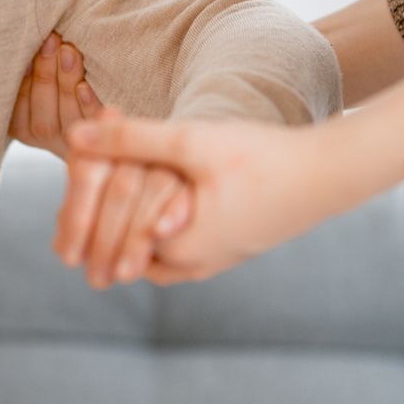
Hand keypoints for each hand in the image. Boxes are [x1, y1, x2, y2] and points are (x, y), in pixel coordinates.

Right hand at [9, 32, 103, 156]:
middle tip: (52, 40)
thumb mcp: (38, 79)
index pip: (17, 101)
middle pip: (41, 107)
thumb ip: (31, 64)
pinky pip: (91, 122)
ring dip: (66, 82)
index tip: (29, 43)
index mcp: (21, 123)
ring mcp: (71, 141)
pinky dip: (87, 104)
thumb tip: (29, 32)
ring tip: (69, 52)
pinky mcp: (98, 140)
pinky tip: (85, 86)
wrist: (101, 123)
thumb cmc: (59, 80)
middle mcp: (42, 135)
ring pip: (65, 115)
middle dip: (45, 72)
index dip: (23, 73)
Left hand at [65, 108, 350, 283]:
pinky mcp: (224, 249)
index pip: (105, 230)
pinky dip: (154, 216)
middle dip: (100, 204)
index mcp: (174, 248)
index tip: (76, 159)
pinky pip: (171, 239)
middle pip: (122, 240)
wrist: (329, 175)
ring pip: (145, 243)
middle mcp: (188, 266)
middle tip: (86, 165)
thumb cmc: (262, 158)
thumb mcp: (192, 142)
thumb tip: (74, 137)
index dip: (84, 193)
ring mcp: (208, 262)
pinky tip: (153, 182)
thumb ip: (132, 140)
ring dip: (128, 211)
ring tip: (115, 172)